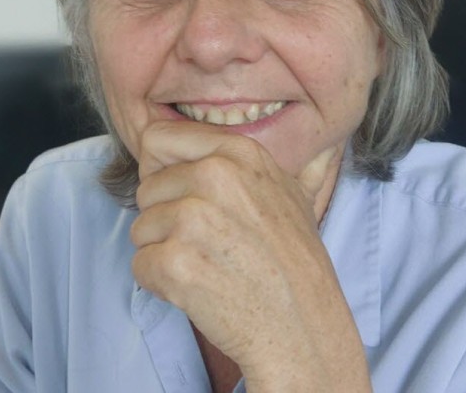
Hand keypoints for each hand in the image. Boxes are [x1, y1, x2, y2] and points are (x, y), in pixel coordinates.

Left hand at [129, 120, 370, 390]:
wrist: (302, 327)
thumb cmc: (296, 264)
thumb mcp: (295, 196)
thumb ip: (274, 165)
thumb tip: (325, 143)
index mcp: (238, 153)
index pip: (157, 139)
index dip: (162, 171)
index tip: (182, 195)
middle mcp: (214, 176)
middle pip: (147, 189)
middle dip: (165, 220)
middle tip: (207, 245)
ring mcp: (193, 219)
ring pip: (141, 228)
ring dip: (164, 253)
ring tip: (209, 268)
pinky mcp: (175, 262)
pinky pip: (140, 265)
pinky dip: (161, 284)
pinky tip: (199, 290)